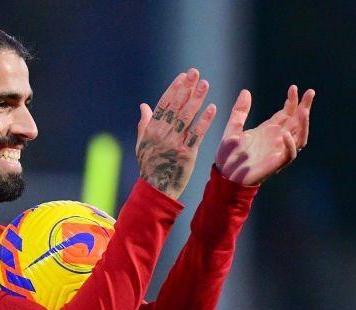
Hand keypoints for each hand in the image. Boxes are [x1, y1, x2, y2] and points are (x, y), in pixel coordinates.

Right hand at [135, 68, 217, 199]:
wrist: (156, 189)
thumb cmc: (149, 166)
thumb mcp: (143, 145)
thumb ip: (144, 124)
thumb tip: (144, 106)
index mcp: (151, 131)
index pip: (163, 105)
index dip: (173, 89)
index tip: (183, 76)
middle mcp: (162, 135)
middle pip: (176, 107)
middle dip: (186, 89)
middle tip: (195, 73)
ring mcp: (174, 144)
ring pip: (187, 117)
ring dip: (196, 99)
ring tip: (204, 84)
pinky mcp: (187, 154)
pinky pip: (197, 134)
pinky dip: (204, 121)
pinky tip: (212, 108)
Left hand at [215, 85, 314, 184]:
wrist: (224, 176)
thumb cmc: (228, 156)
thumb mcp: (232, 129)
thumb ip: (239, 112)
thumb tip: (245, 91)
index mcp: (268, 130)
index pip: (286, 113)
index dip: (292, 101)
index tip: (293, 88)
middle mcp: (277, 139)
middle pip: (297, 121)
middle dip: (304, 107)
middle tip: (310, 92)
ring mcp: (278, 151)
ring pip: (299, 136)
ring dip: (303, 123)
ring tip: (304, 110)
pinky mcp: (276, 164)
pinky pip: (289, 155)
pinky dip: (290, 145)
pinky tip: (285, 134)